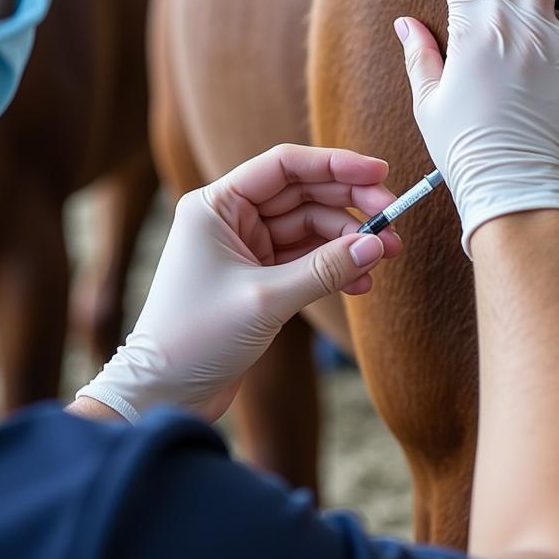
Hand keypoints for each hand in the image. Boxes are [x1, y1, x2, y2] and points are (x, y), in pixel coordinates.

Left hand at [75, 144, 401, 422]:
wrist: (165, 393)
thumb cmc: (196, 338)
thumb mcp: (266, 299)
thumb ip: (324, 269)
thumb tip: (376, 244)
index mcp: (215, 205)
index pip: (283, 167)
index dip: (334, 165)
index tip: (380, 173)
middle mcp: (228, 218)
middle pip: (301, 194)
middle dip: (349, 205)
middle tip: (393, 218)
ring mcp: (243, 248)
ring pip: (307, 229)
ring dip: (347, 241)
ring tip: (386, 256)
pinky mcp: (256, 278)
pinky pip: (304, 260)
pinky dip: (332, 268)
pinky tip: (361, 282)